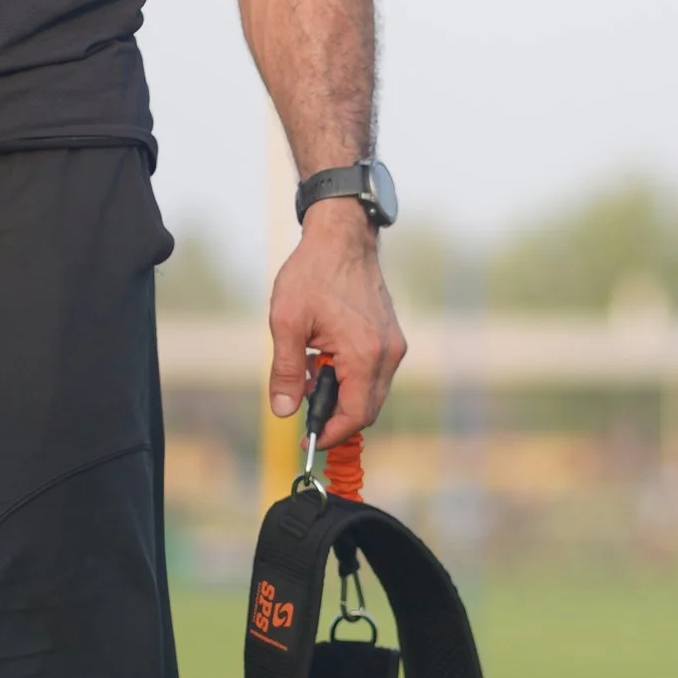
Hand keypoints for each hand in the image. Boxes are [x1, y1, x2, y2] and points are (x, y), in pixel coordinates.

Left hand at [268, 202, 405, 444]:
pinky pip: (373, 373)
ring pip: (371, 392)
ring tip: (308, 371)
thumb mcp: (287, 322)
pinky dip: (349, 377)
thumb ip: (286, 372)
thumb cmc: (313, 273)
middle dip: (334, 416)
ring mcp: (393, 345)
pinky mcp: (391, 336)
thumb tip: (284, 412)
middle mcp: (387, 353)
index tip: (307, 440)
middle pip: (366, 408)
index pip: (355, 415)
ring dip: (340, 395)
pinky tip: (322, 358)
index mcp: (364, 353)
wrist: (341, 237)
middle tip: (302, 408)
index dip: (330, 434)